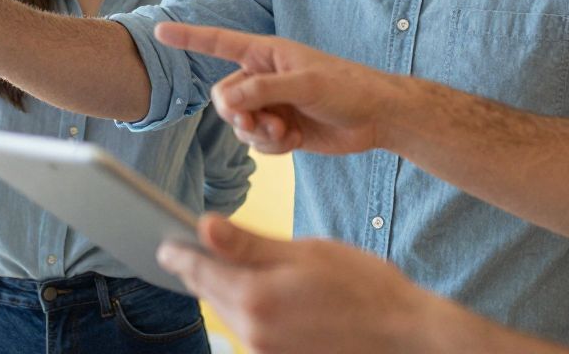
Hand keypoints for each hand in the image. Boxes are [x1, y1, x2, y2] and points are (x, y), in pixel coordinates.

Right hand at [152, 22, 394, 155]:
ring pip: (238, 124)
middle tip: (260, 120)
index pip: (219, 42)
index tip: (160, 32)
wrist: (375, 117)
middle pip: (224, 97)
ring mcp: (271, 104)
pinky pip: (256, 142)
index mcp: (266, 53)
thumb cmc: (346, 88)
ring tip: (285, 132)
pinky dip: (270, 146)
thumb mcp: (305, 84)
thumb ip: (263, 90)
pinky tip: (294, 142)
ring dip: (257, 133)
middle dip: (237, 114)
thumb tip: (226, 101)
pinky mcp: (280, 128)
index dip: (189, 37)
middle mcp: (263, 77)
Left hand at [157, 216, 421, 353]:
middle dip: (203, 269)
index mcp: (255, 297)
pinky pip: (253, 331)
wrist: (405, 335)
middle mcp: (253, 332)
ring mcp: (267, 352)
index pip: (198, 272)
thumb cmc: (364, 286)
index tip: (163, 243)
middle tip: (193, 246)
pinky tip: (267, 293)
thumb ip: (249, 244)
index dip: (177, 254)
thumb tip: (203, 227)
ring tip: (233, 264)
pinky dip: (250, 309)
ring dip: (228, 290)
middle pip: (212, 294)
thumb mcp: (305, 251)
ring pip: (231, 313)